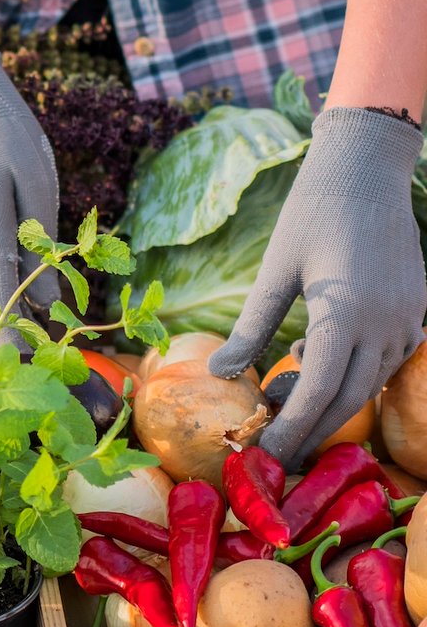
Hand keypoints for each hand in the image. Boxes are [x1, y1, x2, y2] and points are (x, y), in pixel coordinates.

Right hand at [0, 45, 59, 350]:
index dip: (13, 343)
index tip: (31, 377)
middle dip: (11, 357)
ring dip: (1, 345)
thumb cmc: (5, 139)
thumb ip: (41, 246)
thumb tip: (53, 304)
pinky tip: (18, 344)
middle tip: (47, 392)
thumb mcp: (36, 185)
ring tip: (36, 379)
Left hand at [209, 107, 425, 467]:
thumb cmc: (311, 214)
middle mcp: (385, 323)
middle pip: (349, 398)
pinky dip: (354, 374)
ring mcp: (408, 318)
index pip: (320, 392)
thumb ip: (252, 326)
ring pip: (371, 383)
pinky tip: (316, 361)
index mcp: (346, 314)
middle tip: (277, 451)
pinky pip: (387, 360)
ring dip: (332, 400)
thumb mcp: (274, 271)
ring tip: (286, 403)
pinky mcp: (416, 309)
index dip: (293, 430)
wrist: (365, 170)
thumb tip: (220, 371)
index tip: (267, 456)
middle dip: (312, 429)